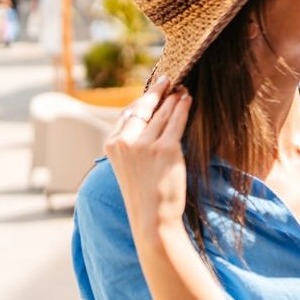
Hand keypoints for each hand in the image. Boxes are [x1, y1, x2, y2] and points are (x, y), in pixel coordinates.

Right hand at [103, 77, 192, 236]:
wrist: (153, 219)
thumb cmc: (145, 196)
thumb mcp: (129, 167)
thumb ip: (132, 146)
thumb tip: (148, 124)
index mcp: (112, 146)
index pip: (127, 115)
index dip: (142, 101)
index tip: (153, 91)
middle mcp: (124, 142)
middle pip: (143, 109)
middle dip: (157, 93)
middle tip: (169, 80)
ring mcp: (144, 145)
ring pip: (161, 114)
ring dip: (173, 98)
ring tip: (182, 89)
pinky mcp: (165, 149)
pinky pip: (176, 122)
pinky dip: (182, 108)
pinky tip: (187, 99)